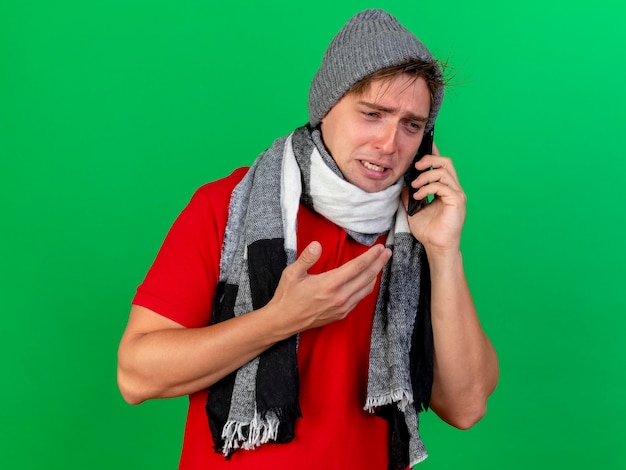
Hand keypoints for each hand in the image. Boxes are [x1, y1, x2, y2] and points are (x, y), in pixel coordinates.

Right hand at [266, 241, 391, 333]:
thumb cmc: (287, 296)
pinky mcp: (341, 314)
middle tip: (387, 252)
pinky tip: (368, 280)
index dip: (371, 256)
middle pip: (367, 277)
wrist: (284, 321)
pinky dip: (367, 287)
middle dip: (379, 263)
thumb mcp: (292, 273)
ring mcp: (342, 307)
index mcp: (330, 284)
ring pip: (366, 289)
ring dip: (375, 275)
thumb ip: (306, 258)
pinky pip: (359, 298)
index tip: (380, 248)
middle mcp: (340, 296)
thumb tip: (316, 245)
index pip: (357, 267)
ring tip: (380, 264)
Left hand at [402, 143, 466, 254]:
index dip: (434, 154)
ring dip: (426, 175)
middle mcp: (453, 189)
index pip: (442, 165)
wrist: (436, 246)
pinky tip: (419, 195)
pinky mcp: (457, 202)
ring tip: (415, 185)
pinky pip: (443, 186)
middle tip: (416, 165)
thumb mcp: (413, 210)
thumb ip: (410, 196)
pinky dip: (428, 188)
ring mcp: (457, 195)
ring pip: (445, 172)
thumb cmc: (428, 231)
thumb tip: (403, 184)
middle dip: (430, 160)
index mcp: (445, 188)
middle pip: (446, 162)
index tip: (423, 147)